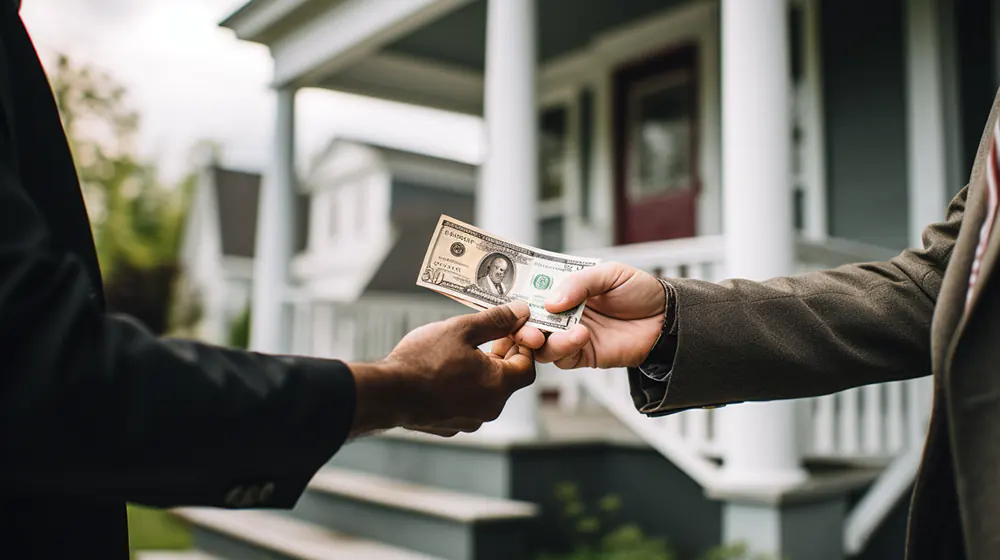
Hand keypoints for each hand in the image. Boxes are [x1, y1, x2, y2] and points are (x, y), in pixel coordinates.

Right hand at [348, 301, 535, 436]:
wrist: (387, 394)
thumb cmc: (422, 361)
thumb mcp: (461, 330)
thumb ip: (495, 321)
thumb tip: (520, 312)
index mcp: (498, 385)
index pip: (527, 367)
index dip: (521, 347)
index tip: (508, 332)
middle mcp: (489, 408)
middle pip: (507, 379)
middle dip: (499, 356)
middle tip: (484, 337)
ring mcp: (469, 420)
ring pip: (485, 392)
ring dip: (479, 372)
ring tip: (458, 352)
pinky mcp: (450, 426)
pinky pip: (466, 403)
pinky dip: (462, 387)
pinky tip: (442, 372)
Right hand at [504, 262, 664, 368]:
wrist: (668, 318)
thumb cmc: (640, 291)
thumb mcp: (609, 274)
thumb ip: (579, 283)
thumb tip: (550, 302)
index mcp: (565, 290)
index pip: (533, 293)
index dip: (519, 297)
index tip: (510, 300)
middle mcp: (563, 314)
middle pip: (530, 323)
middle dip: (521, 326)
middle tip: (524, 326)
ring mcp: (571, 336)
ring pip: (540, 344)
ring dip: (540, 339)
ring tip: (547, 333)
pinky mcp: (584, 356)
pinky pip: (562, 358)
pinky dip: (563, 349)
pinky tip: (579, 336)